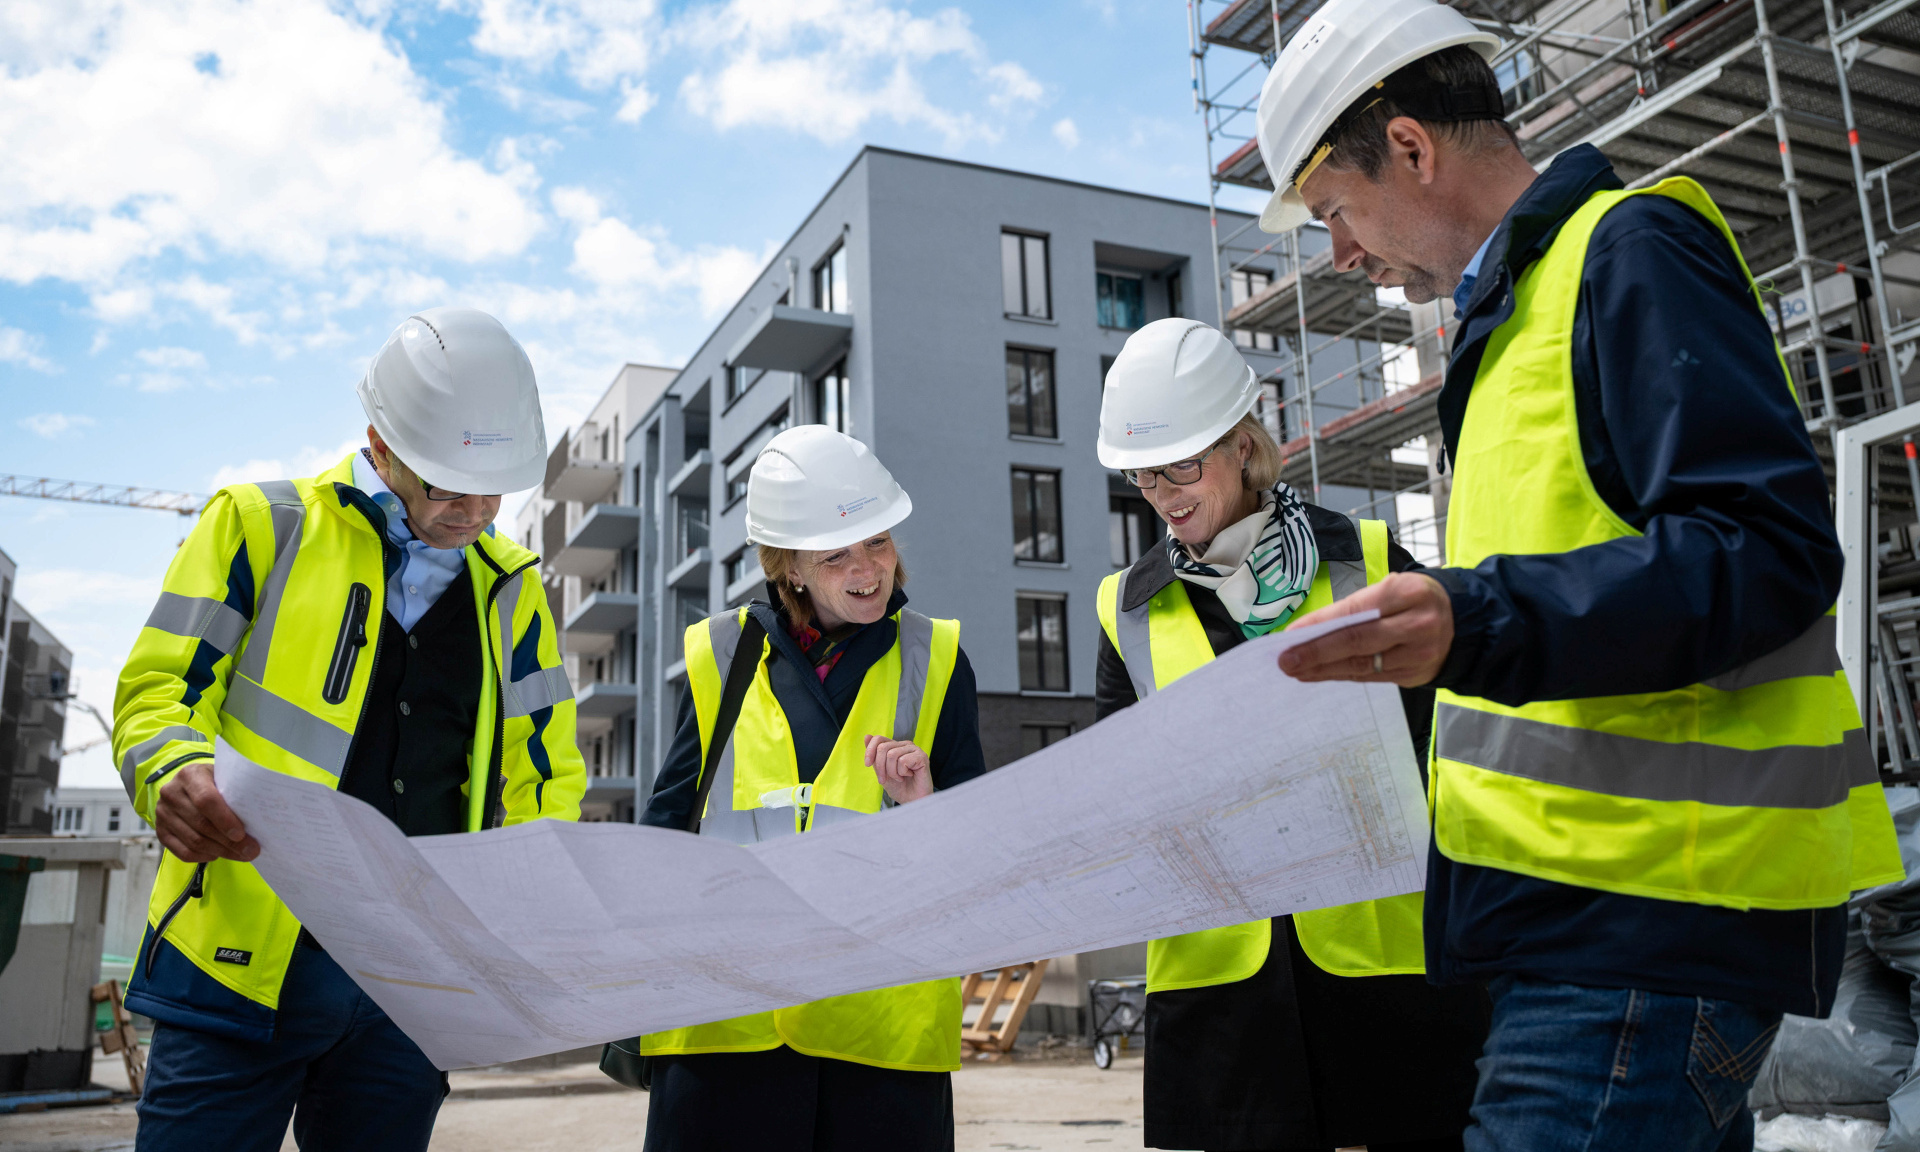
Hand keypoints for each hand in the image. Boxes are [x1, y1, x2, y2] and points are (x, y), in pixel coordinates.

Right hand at [153, 762, 258, 862]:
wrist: (187, 784)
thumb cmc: (214, 782)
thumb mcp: (224, 778)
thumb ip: (236, 794)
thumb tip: (258, 821)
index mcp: (190, 775)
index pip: (206, 800)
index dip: (224, 819)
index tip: (242, 834)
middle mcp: (171, 793)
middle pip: (201, 824)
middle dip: (228, 842)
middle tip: (250, 851)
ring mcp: (162, 813)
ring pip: (193, 841)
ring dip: (219, 851)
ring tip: (239, 854)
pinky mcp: (160, 831)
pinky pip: (182, 852)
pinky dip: (202, 856)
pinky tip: (217, 854)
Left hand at [864, 735, 932, 804]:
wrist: (912, 801)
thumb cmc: (899, 788)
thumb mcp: (881, 771)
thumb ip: (875, 756)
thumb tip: (867, 736)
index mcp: (895, 746)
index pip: (878, 739)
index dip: (870, 751)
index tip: (867, 764)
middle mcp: (905, 745)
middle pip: (883, 748)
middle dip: (880, 767)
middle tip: (885, 779)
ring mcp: (914, 749)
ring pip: (892, 754)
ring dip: (892, 772)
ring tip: (900, 778)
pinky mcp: (922, 756)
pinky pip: (903, 761)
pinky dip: (902, 772)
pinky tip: (909, 775)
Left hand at [1278, 572, 1453, 686]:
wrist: (1462, 622)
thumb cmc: (1414, 600)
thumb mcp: (1393, 589)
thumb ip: (1357, 607)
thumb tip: (1310, 628)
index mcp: (1407, 593)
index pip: (1355, 612)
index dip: (1320, 625)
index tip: (1290, 634)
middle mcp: (1416, 625)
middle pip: (1358, 642)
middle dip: (1316, 653)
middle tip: (1286, 660)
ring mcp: (1418, 654)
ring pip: (1362, 665)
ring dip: (1324, 669)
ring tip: (1296, 670)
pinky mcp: (1414, 675)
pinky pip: (1371, 677)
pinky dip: (1342, 675)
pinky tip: (1320, 674)